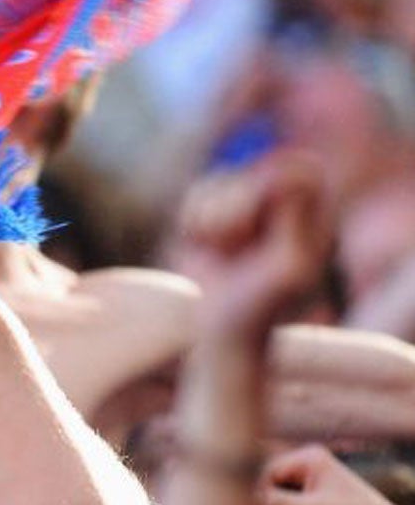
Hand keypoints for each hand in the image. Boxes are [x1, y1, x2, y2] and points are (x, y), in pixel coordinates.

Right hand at [176, 153, 333, 343]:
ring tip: (217, 251)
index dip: (270, 188)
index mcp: (312, 218)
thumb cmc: (259, 309)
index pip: (298, 171)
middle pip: (255, 172)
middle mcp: (281, 209)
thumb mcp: (289, 268)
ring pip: (222, 180)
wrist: (218, 334)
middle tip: (232, 246)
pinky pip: (198, 192)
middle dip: (233, 207)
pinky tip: (199, 246)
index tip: (253, 223)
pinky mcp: (212, 216)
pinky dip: (191, 219)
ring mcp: (245, 210)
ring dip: (210, 216)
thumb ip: (294, 221)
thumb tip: (287, 181)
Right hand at [259, 444, 414, 504]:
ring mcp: (309, 478)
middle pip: (267, 484)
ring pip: (273, 496)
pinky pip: (284, 504)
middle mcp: (308, 462)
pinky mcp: (310, 494)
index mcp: (310, 457)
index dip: (260, 496)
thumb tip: (244, 497)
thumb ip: (276, 503)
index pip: (266, 471)